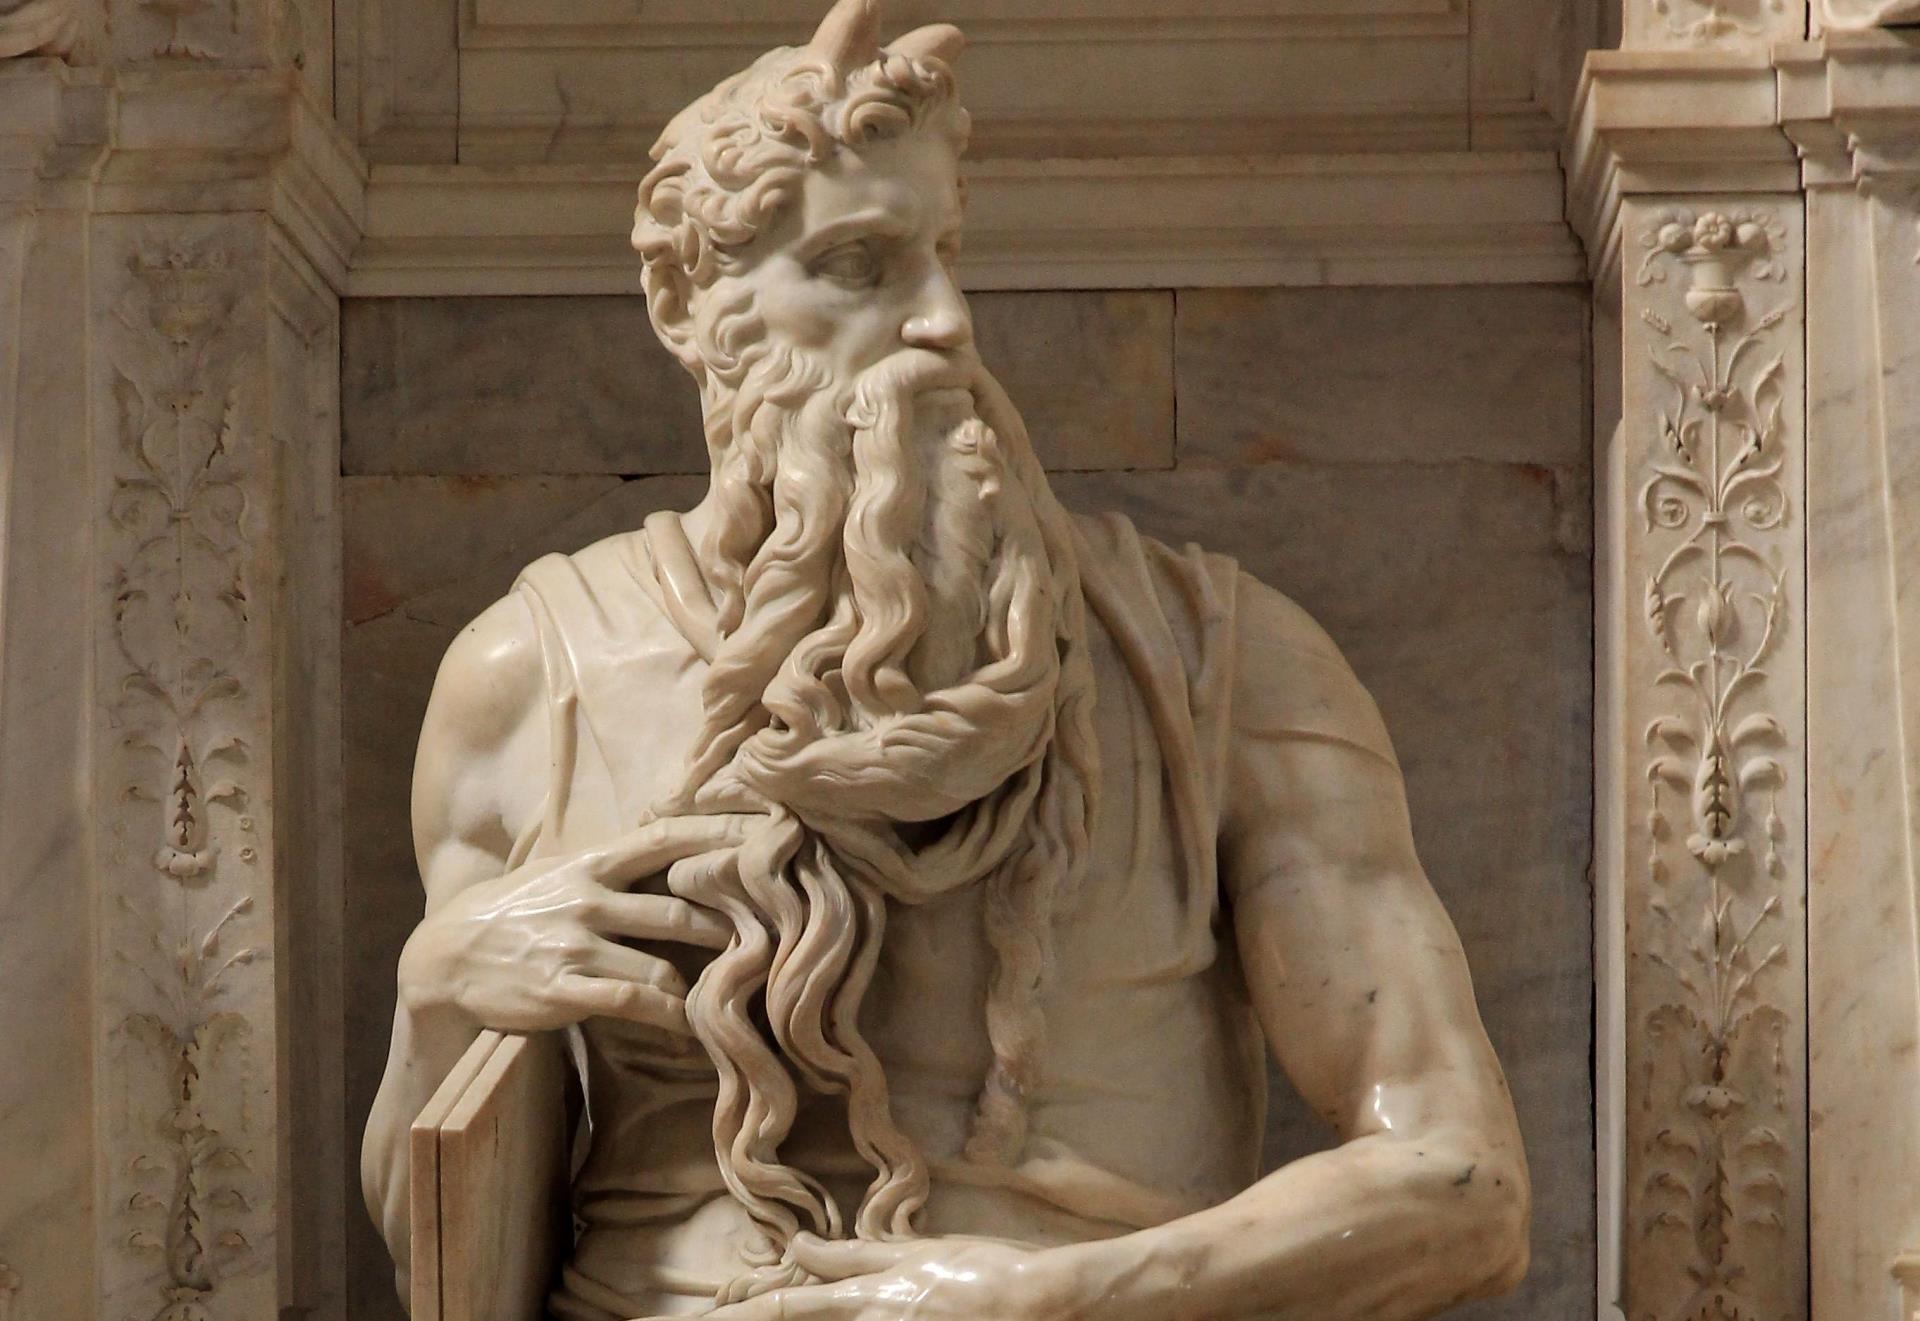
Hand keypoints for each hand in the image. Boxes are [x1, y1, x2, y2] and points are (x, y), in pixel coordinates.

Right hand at [399, 815, 755, 1034]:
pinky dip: (670, 1019)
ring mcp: (576, 946)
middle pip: (680, 911)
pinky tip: (693, 1030)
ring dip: (704, 985)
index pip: (665, 838)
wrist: (446, 955)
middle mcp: (589, 899)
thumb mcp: (561, 873)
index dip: (719, 834)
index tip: (768, 832)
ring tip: (738, 998)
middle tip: (776, 941)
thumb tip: (680, 848)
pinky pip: (633, 1005)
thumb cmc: (516, 912)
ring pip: (662, 966)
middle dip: (731, 929)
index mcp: (592, 864)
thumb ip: (616, 867)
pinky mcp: (563, 991)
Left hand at [704, 1235, 1065, 1320]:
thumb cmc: (982, 1268)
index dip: (742, 1316)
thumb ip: (851, 1256)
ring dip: (796, 1319)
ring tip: (771, 1311)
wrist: (1038, 1301)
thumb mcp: (914, 1254)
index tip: (704, 1319)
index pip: (786, 1308)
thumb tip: (798, 1247)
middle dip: (756, 1320)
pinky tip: (845, 1316)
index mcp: (865, 1298)